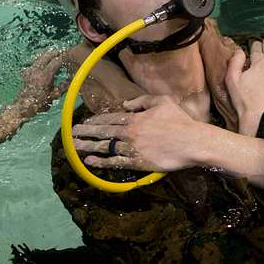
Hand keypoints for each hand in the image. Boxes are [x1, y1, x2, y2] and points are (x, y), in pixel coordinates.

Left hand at [0, 48, 71, 154]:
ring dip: (47, 55)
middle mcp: (36, 71)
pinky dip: (41, 60)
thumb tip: (71, 81)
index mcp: (44, 76)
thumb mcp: (52, 97)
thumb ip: (62, 88)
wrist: (22, 107)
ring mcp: (30, 71)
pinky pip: (35, 62)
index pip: (55, 62)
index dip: (63, 58)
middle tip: (62, 51)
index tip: (69, 56)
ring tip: (54, 54)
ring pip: (40, 58)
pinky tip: (44, 62)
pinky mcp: (26, 73)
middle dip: (55, 53)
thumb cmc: (38, 104)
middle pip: (46, 56)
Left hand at [72, 94, 204, 171]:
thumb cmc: (180, 121)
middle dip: (86, 132)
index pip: (111, 118)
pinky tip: (90, 162)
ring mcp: (132, 148)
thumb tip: (126, 104)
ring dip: (88, 147)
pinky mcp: (137, 163)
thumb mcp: (163, 101)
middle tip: (72, 134)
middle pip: (103, 132)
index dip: (96, 120)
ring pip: (105, 147)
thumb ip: (142, 100)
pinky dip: (101, 162)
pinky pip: (115, 162)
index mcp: (135, 117)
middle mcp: (130, 132)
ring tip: (74, 147)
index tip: (85, 122)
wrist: (191, 142)